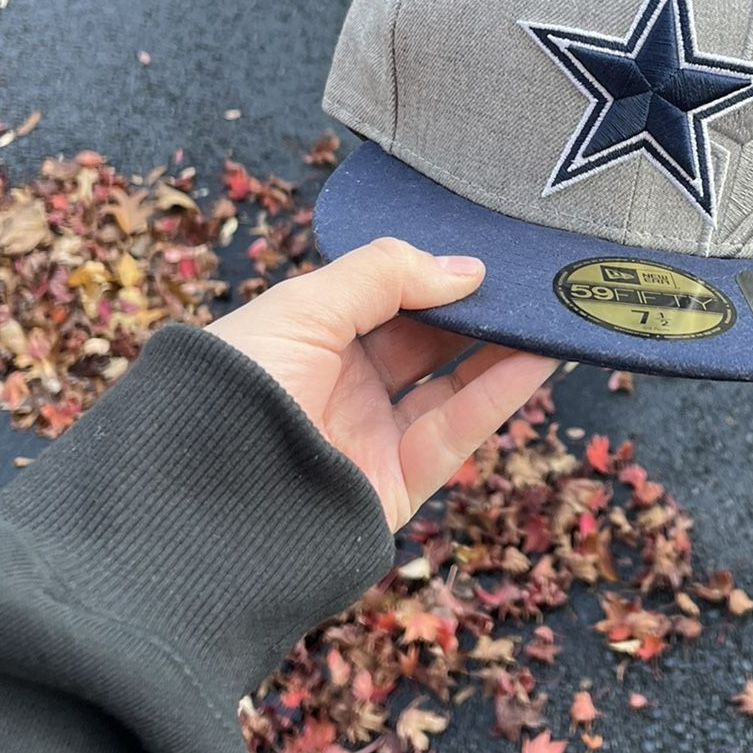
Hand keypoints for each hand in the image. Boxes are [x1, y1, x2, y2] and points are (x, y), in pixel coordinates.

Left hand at [206, 238, 555, 532]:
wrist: (202, 504)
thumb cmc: (234, 389)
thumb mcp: (302, 309)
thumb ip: (384, 277)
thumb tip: (466, 269)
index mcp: (305, 340)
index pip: (381, 297)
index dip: (429, 273)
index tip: (482, 248)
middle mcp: (339, 387)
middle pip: (423, 338)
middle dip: (474, 306)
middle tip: (528, 273)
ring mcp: (370, 436)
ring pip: (451, 383)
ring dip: (502, 347)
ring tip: (551, 308)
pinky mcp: (398, 483)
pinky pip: (459, 430)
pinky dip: (502, 393)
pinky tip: (541, 355)